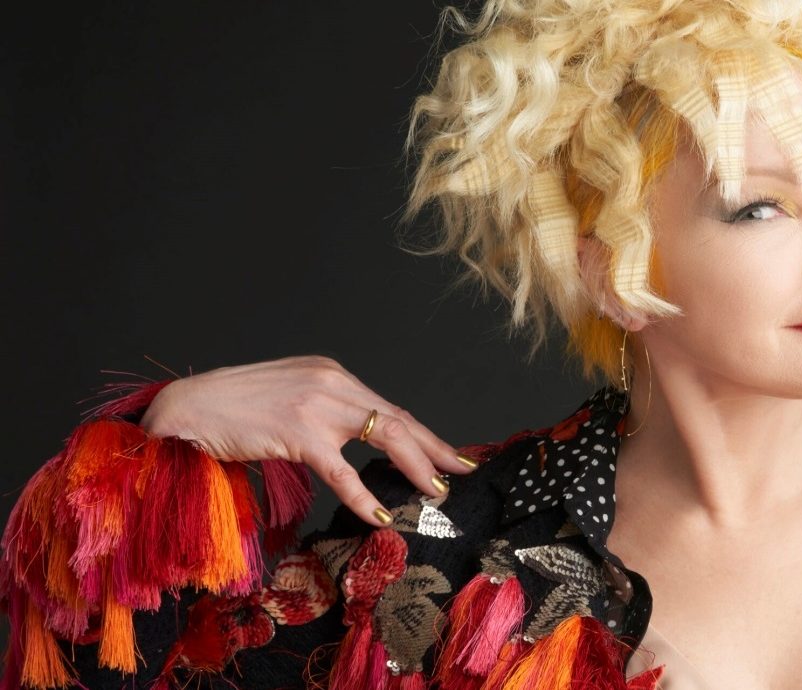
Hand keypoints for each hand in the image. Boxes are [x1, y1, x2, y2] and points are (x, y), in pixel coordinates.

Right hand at [141, 355, 475, 525]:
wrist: (185, 407)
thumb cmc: (230, 410)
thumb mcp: (288, 400)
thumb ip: (322, 414)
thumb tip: (351, 444)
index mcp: (331, 373)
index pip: (387, 406)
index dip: (422, 433)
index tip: (449, 453)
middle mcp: (331, 381)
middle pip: (397, 418)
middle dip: (434, 447)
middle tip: (462, 470)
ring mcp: (317, 404)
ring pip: (384, 435)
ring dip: (416, 466)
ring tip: (436, 491)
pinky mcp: (298, 431)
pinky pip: (343, 470)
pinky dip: (366, 495)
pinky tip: (381, 514)